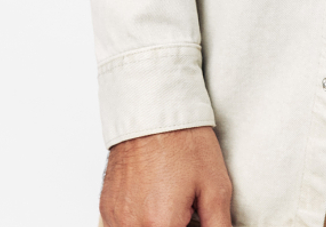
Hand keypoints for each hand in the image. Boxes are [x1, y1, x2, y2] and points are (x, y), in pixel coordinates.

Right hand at [100, 126, 232, 226]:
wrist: (153, 109)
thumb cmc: (183, 141)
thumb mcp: (216, 187)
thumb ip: (218, 226)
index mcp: (160, 224)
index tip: (194, 219)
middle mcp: (132, 226)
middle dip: (175, 225)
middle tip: (185, 209)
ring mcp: (116, 218)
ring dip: (156, 224)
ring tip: (169, 202)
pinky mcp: (107, 209)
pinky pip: (122, 226)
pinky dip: (140, 221)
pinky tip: (153, 200)